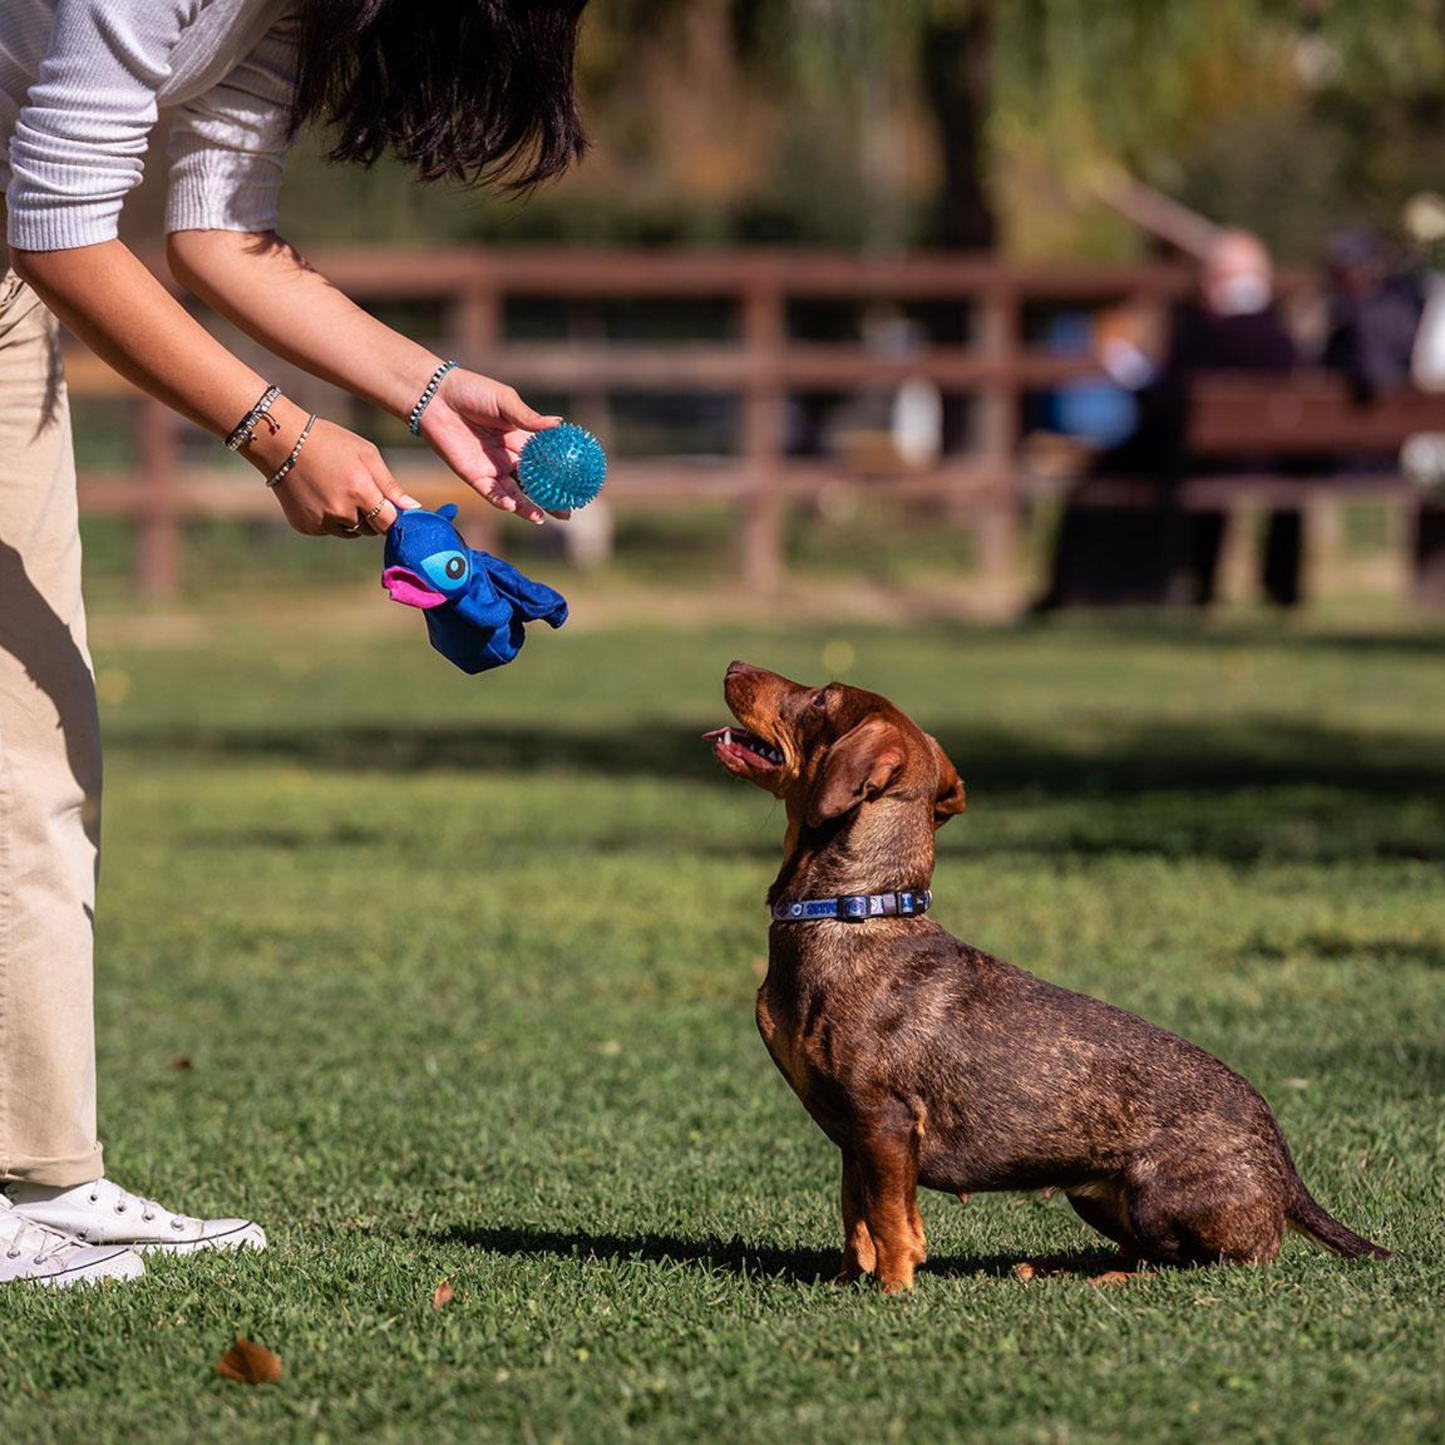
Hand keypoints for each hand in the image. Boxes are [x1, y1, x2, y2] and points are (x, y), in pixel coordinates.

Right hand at [249, 412, 419, 537]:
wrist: (282, 442)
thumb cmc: (331, 443)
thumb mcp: (366, 454)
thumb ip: (390, 485)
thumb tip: (413, 508)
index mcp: (359, 491)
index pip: (388, 523)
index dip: (391, 517)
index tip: (389, 508)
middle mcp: (340, 512)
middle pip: (370, 529)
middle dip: (371, 515)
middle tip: (356, 489)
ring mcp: (321, 522)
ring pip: (349, 531)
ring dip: (351, 519)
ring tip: (336, 489)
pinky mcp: (306, 527)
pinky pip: (328, 530)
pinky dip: (329, 519)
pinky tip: (319, 495)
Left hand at [417, 368, 567, 523]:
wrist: (436, 396)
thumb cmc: (471, 391)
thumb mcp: (505, 402)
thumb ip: (528, 418)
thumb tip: (558, 425)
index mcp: (520, 439)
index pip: (546, 462)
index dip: (561, 476)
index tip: (578, 487)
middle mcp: (509, 458)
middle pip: (534, 485)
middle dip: (549, 500)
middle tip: (567, 514)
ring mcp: (492, 468)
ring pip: (514, 493)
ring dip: (528, 507)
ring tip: (542, 518)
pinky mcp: (473, 476)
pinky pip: (491, 493)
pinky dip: (503, 501)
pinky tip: (514, 506)